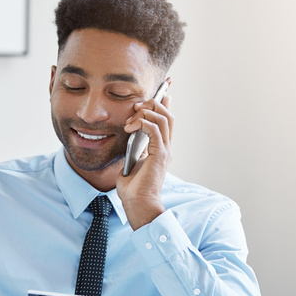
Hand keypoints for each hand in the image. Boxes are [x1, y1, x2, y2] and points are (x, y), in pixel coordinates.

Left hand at [117, 88, 173, 229]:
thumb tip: (128, 138)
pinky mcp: (160, 154)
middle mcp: (166, 147)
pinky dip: (141, 122)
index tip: (160, 91)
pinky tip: (129, 128)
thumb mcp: (131, 163)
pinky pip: (154, 128)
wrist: (137, 204)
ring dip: (146, 112)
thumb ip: (133, 149)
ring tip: (130, 118)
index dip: (164, 103)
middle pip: (168, 114)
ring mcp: (165, 150)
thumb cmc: (133, 189)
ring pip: (163, 117)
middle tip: (135, 106)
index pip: (167, 120)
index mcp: (161, 148)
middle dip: (152, 103)